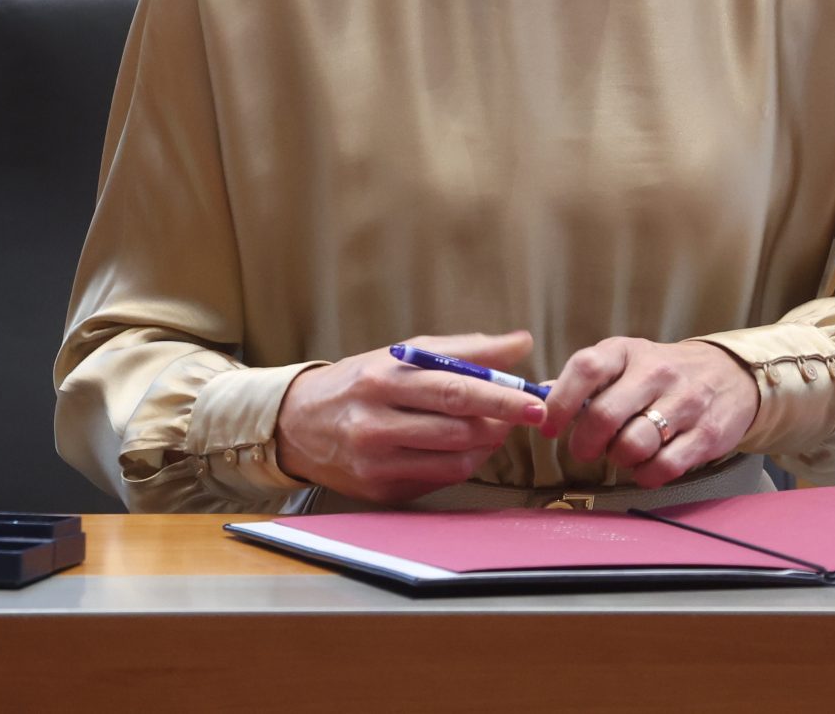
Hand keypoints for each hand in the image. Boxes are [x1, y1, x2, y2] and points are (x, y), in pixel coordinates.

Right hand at [275, 330, 546, 504]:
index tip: (536, 401)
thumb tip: (521, 344)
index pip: (455, 390)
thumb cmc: (361, 381)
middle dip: (500, 423)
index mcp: (384, 379)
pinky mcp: (379, 490)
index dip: (501, 399)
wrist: (297, 423)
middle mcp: (376, 422)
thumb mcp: (403, 354)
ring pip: (453, 461)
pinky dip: (462, 464)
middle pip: (458, 430)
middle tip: (525, 414)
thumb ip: (464, 350)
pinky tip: (464, 448)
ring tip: (492, 428)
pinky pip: (438, 481)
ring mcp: (376, 462)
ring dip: (485, 446)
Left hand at [540, 337, 757, 489]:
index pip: (586, 369)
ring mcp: (685, 403)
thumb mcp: (623, 362)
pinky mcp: (706, 435)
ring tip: (621, 452)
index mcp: (627, 351)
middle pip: (604, 415)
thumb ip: (583, 381)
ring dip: (618, 459)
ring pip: (632, 445)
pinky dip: (646, 475)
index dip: (561, 402)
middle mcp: (656, 372)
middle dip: (585, 443)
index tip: (549, 426)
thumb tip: (536, 398)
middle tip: (584, 449)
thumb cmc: (663, 373)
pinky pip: (663, 467)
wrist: (729, 375)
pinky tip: (646, 465)